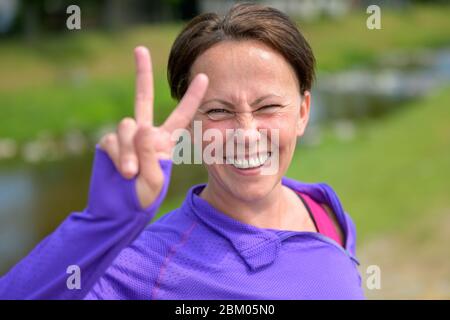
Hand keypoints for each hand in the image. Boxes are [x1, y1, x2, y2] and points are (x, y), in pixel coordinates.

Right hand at [99, 46, 207, 207]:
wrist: (118, 210)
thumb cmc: (143, 198)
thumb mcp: (155, 179)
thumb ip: (150, 153)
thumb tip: (139, 126)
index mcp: (165, 141)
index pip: (181, 115)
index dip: (192, 97)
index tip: (204, 77)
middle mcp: (145, 133)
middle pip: (144, 97)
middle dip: (141, 73)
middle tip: (139, 49)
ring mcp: (125, 137)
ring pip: (127, 126)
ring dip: (129, 151)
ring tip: (132, 173)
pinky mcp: (108, 143)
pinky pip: (112, 140)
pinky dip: (117, 156)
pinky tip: (121, 171)